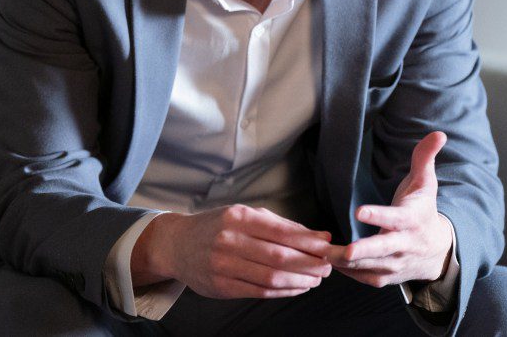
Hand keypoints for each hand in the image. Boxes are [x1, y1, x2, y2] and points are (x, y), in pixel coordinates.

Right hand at [132, 204, 332, 299]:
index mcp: (238, 217)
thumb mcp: (244, 215)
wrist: (177, 244)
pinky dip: (283, 292)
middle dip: (309, 264)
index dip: (310, 243)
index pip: (282, 232)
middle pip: (280, 257)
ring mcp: (223, 264)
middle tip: (327, 268)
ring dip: (299, 281)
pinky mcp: (221, 286)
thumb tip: (320, 236)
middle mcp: (229, 239)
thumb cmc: (217, 227)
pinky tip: (296, 288)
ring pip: (271, 277)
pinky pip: (259, 291)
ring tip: (315, 280)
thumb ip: (281, 225)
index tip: (329, 248)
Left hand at [327, 131, 452, 287]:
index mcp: (412, 220)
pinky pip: (364, 277)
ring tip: (321, 254)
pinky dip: (347, 272)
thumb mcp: (426, 184)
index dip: (378, 215)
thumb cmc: (423, 210)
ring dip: (346, 262)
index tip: (359, 211)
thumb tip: (439, 133)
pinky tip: (327, 262)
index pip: (395, 218)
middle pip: (382, 250)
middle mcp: (404, 245)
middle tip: (345, 250)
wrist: (439, 252)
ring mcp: (395, 264)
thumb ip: (425, 158)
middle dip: (364, 251)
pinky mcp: (385, 276)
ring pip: (369, 266)